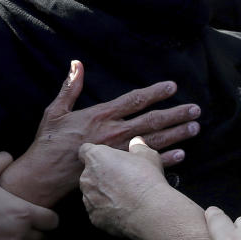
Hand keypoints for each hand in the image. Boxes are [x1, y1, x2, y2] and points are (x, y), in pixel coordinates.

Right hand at [0, 60, 199, 205]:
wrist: (44, 175)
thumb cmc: (49, 142)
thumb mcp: (55, 110)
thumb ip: (70, 87)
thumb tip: (76, 64)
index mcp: (101, 115)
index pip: (134, 100)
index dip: (155, 93)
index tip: (172, 87)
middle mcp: (114, 133)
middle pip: (151, 121)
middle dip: (175, 114)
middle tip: (196, 110)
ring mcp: (119, 152)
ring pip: (154, 142)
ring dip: (176, 134)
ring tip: (195, 128)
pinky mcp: (118, 170)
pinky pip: (146, 164)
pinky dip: (166, 159)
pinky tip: (181, 155)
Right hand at [0, 151, 58, 239]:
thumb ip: (0, 160)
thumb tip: (8, 157)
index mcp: (23, 214)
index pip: (53, 221)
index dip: (48, 215)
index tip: (40, 211)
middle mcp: (19, 237)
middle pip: (42, 239)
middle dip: (36, 231)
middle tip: (24, 221)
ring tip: (13, 235)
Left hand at [77, 136, 170, 238]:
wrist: (149, 212)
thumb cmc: (147, 180)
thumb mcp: (148, 156)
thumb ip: (138, 147)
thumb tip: (136, 142)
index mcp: (96, 157)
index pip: (85, 151)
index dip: (95, 154)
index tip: (105, 159)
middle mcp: (87, 177)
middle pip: (89, 173)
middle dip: (101, 176)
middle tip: (120, 179)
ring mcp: (88, 199)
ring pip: (92, 193)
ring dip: (102, 194)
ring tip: (123, 197)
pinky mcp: (93, 217)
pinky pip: (97, 211)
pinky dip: (106, 211)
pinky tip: (123, 210)